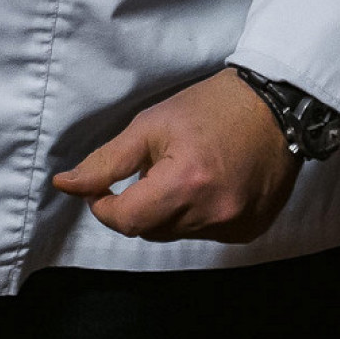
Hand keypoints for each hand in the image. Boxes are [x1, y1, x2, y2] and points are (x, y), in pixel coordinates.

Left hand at [51, 69, 300, 243]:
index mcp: (184, 185)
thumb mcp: (151, 124)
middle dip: (140, 204)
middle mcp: (212, 215)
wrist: (274, 105)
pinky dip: (196, 214)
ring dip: (169, 210)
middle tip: (150, 167)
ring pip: (177, 232)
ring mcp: (235, 227)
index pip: (127, 220)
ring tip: (183, 170)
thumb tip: (64, 186)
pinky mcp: (251, 231)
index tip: (102, 187)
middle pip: (151, 229)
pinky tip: (207, 183)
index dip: (105, 205)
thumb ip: (106, 161)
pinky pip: (206, 233)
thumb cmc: (208, 107)